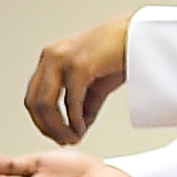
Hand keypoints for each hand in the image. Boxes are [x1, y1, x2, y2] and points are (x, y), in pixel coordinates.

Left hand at [20, 16, 130, 143]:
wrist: (143, 35)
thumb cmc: (121, 52)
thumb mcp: (96, 83)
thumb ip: (83, 105)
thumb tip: (77, 128)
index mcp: (50, 58)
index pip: (33, 97)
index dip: (41, 121)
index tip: (56, 136)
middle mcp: (51, 57)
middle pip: (34, 103)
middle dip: (48, 127)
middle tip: (64, 141)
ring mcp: (62, 59)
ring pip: (46, 104)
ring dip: (58, 127)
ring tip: (72, 138)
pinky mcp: (79, 65)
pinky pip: (70, 100)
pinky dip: (73, 120)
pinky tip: (81, 129)